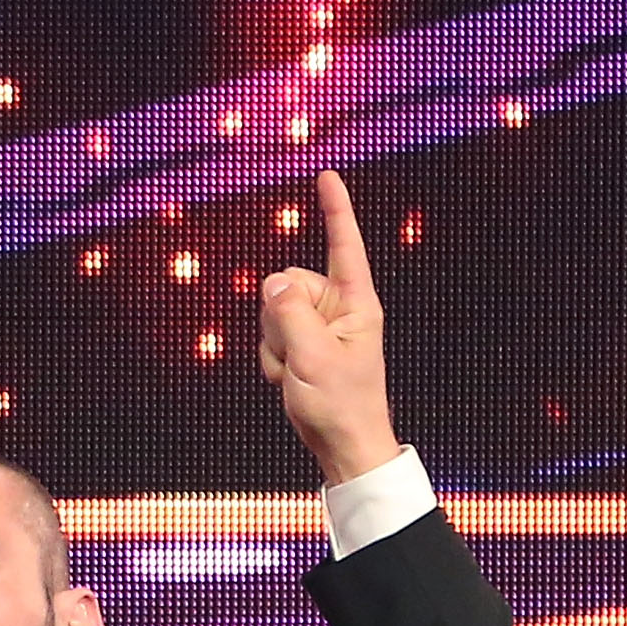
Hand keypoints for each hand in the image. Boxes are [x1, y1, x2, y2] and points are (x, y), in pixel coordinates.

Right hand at [258, 169, 401, 484]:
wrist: (344, 449)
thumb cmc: (341, 407)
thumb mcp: (312, 357)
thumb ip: (288, 312)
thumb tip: (272, 279)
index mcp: (356, 304)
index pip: (343, 245)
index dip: (334, 209)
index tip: (327, 175)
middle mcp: (338, 310)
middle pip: (290, 284)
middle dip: (279, 318)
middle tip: (297, 356)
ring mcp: (319, 329)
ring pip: (273, 313)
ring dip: (275, 346)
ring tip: (299, 376)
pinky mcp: (303, 348)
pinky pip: (270, 340)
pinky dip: (274, 362)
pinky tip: (293, 382)